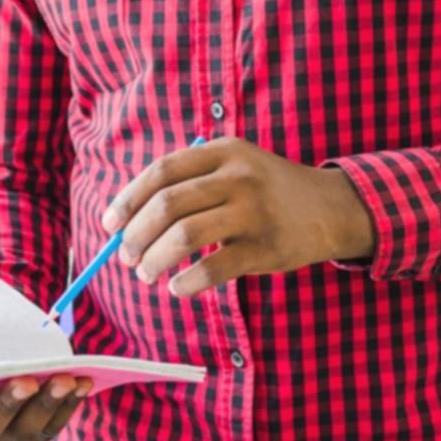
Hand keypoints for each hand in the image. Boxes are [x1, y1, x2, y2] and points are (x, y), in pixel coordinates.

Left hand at [103, 136, 374, 296]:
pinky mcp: (267, 247)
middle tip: (124, 256)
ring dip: (156, 260)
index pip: (162, 171)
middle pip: (168, 205)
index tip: (109, 224)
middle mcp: (238, 176)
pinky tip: (178, 289)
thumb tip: (128, 222)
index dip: (129, 199)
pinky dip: (188, 282)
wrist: (331, 208)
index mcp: (223, 151)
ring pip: (186, 236)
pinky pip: (215, 268)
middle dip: (136, 235)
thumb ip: (189, 185)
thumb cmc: (265, 191)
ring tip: (146, 274)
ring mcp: (254, 211)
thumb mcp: (233, 168)